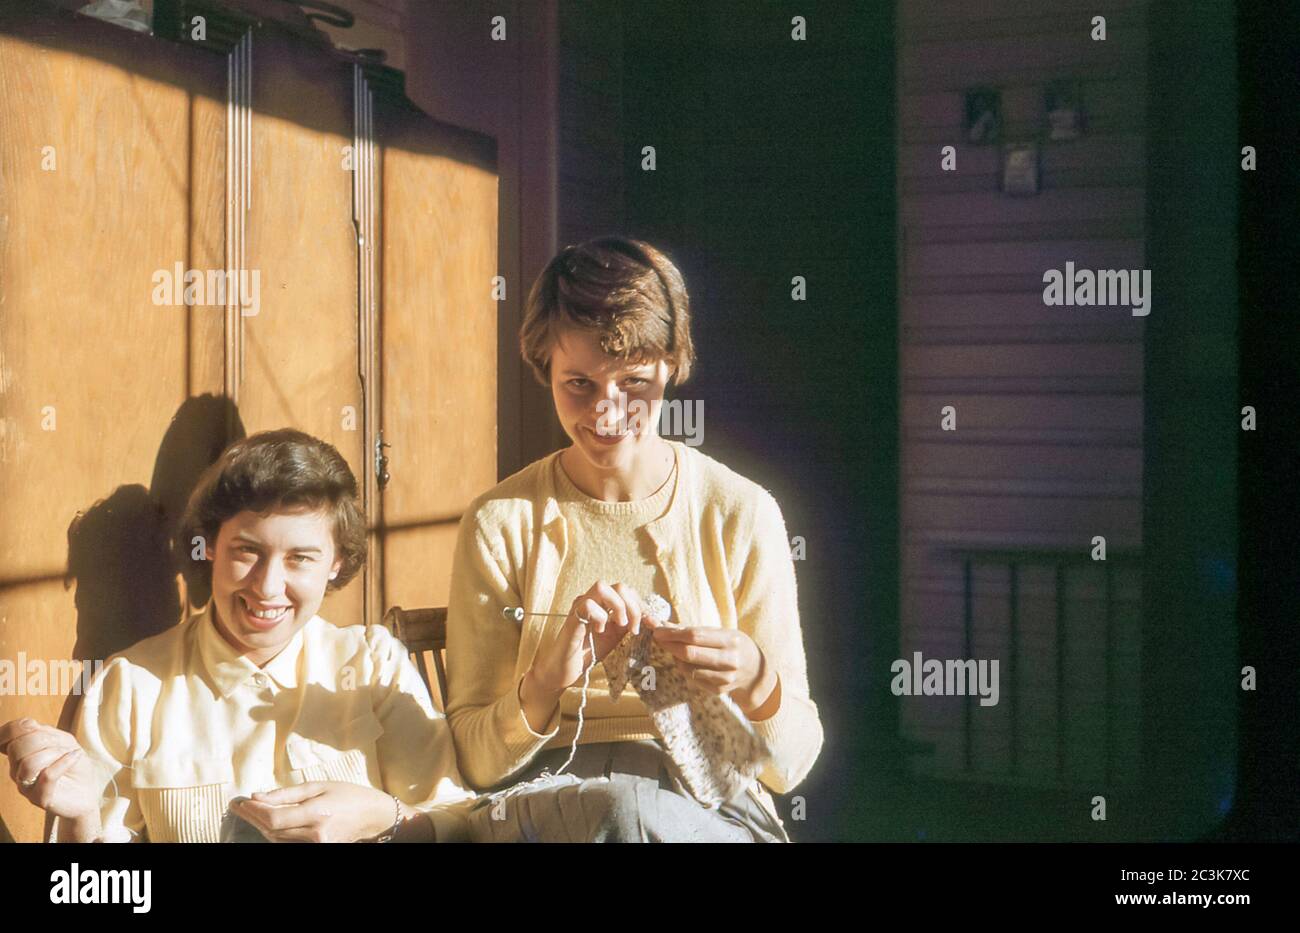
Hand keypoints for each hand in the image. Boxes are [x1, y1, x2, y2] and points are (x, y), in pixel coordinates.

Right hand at [0, 718, 101, 823]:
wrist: (88, 791)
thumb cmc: (74, 764)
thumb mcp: (63, 741)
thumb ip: (43, 732)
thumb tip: (26, 724)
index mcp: (20, 754)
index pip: (9, 733)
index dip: (18, 727)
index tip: (33, 726)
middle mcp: (17, 770)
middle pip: (18, 746)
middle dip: (44, 739)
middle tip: (62, 745)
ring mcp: (26, 786)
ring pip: (29, 763)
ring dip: (54, 753)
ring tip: (69, 755)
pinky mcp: (40, 799)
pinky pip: (46, 776)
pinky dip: (64, 763)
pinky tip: (74, 757)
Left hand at [233, 781, 414, 842]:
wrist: (372, 815)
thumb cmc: (348, 795)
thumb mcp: (319, 786)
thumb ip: (287, 793)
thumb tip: (257, 796)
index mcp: (317, 813)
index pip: (274, 818)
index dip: (253, 812)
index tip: (239, 802)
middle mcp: (315, 834)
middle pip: (272, 831)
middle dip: (252, 818)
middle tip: (238, 806)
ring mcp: (317, 846)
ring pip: (277, 840)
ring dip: (260, 826)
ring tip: (248, 812)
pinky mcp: (317, 849)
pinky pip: (287, 843)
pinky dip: (274, 833)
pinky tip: (266, 823)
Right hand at [528, 581, 652, 693]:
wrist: (564, 670)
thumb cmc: (587, 652)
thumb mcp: (615, 636)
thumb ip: (629, 623)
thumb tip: (650, 617)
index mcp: (604, 604)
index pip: (628, 591)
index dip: (641, 605)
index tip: (650, 624)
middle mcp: (591, 600)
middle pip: (619, 586)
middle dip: (633, 607)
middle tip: (634, 629)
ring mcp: (580, 607)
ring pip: (601, 587)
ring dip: (618, 606)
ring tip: (620, 625)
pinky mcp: (572, 619)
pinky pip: (587, 605)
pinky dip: (599, 617)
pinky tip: (599, 631)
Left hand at [652, 627, 777, 714]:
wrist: (756, 671)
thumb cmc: (733, 645)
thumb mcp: (720, 632)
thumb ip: (692, 629)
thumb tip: (661, 623)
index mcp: (730, 640)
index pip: (695, 635)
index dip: (673, 633)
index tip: (657, 630)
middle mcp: (729, 660)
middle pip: (690, 654)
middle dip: (669, 645)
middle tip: (658, 638)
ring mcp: (725, 678)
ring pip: (688, 669)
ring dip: (676, 658)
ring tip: (674, 649)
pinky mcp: (719, 690)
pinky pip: (693, 679)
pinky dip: (684, 669)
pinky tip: (685, 662)